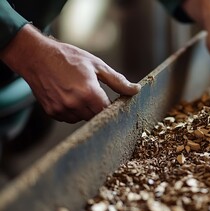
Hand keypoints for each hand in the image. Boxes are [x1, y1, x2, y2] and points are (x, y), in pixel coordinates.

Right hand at [1, 24, 140, 122]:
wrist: (36, 56)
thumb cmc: (68, 58)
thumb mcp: (97, 65)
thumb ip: (117, 81)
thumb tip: (136, 90)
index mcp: (89, 92)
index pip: (108, 111)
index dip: (112, 107)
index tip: (112, 101)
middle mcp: (75, 104)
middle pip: (96, 117)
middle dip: (98, 108)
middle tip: (93, 94)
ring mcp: (62, 109)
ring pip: (82, 118)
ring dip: (85, 110)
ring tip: (78, 92)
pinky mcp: (52, 112)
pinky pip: (69, 118)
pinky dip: (72, 111)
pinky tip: (68, 96)